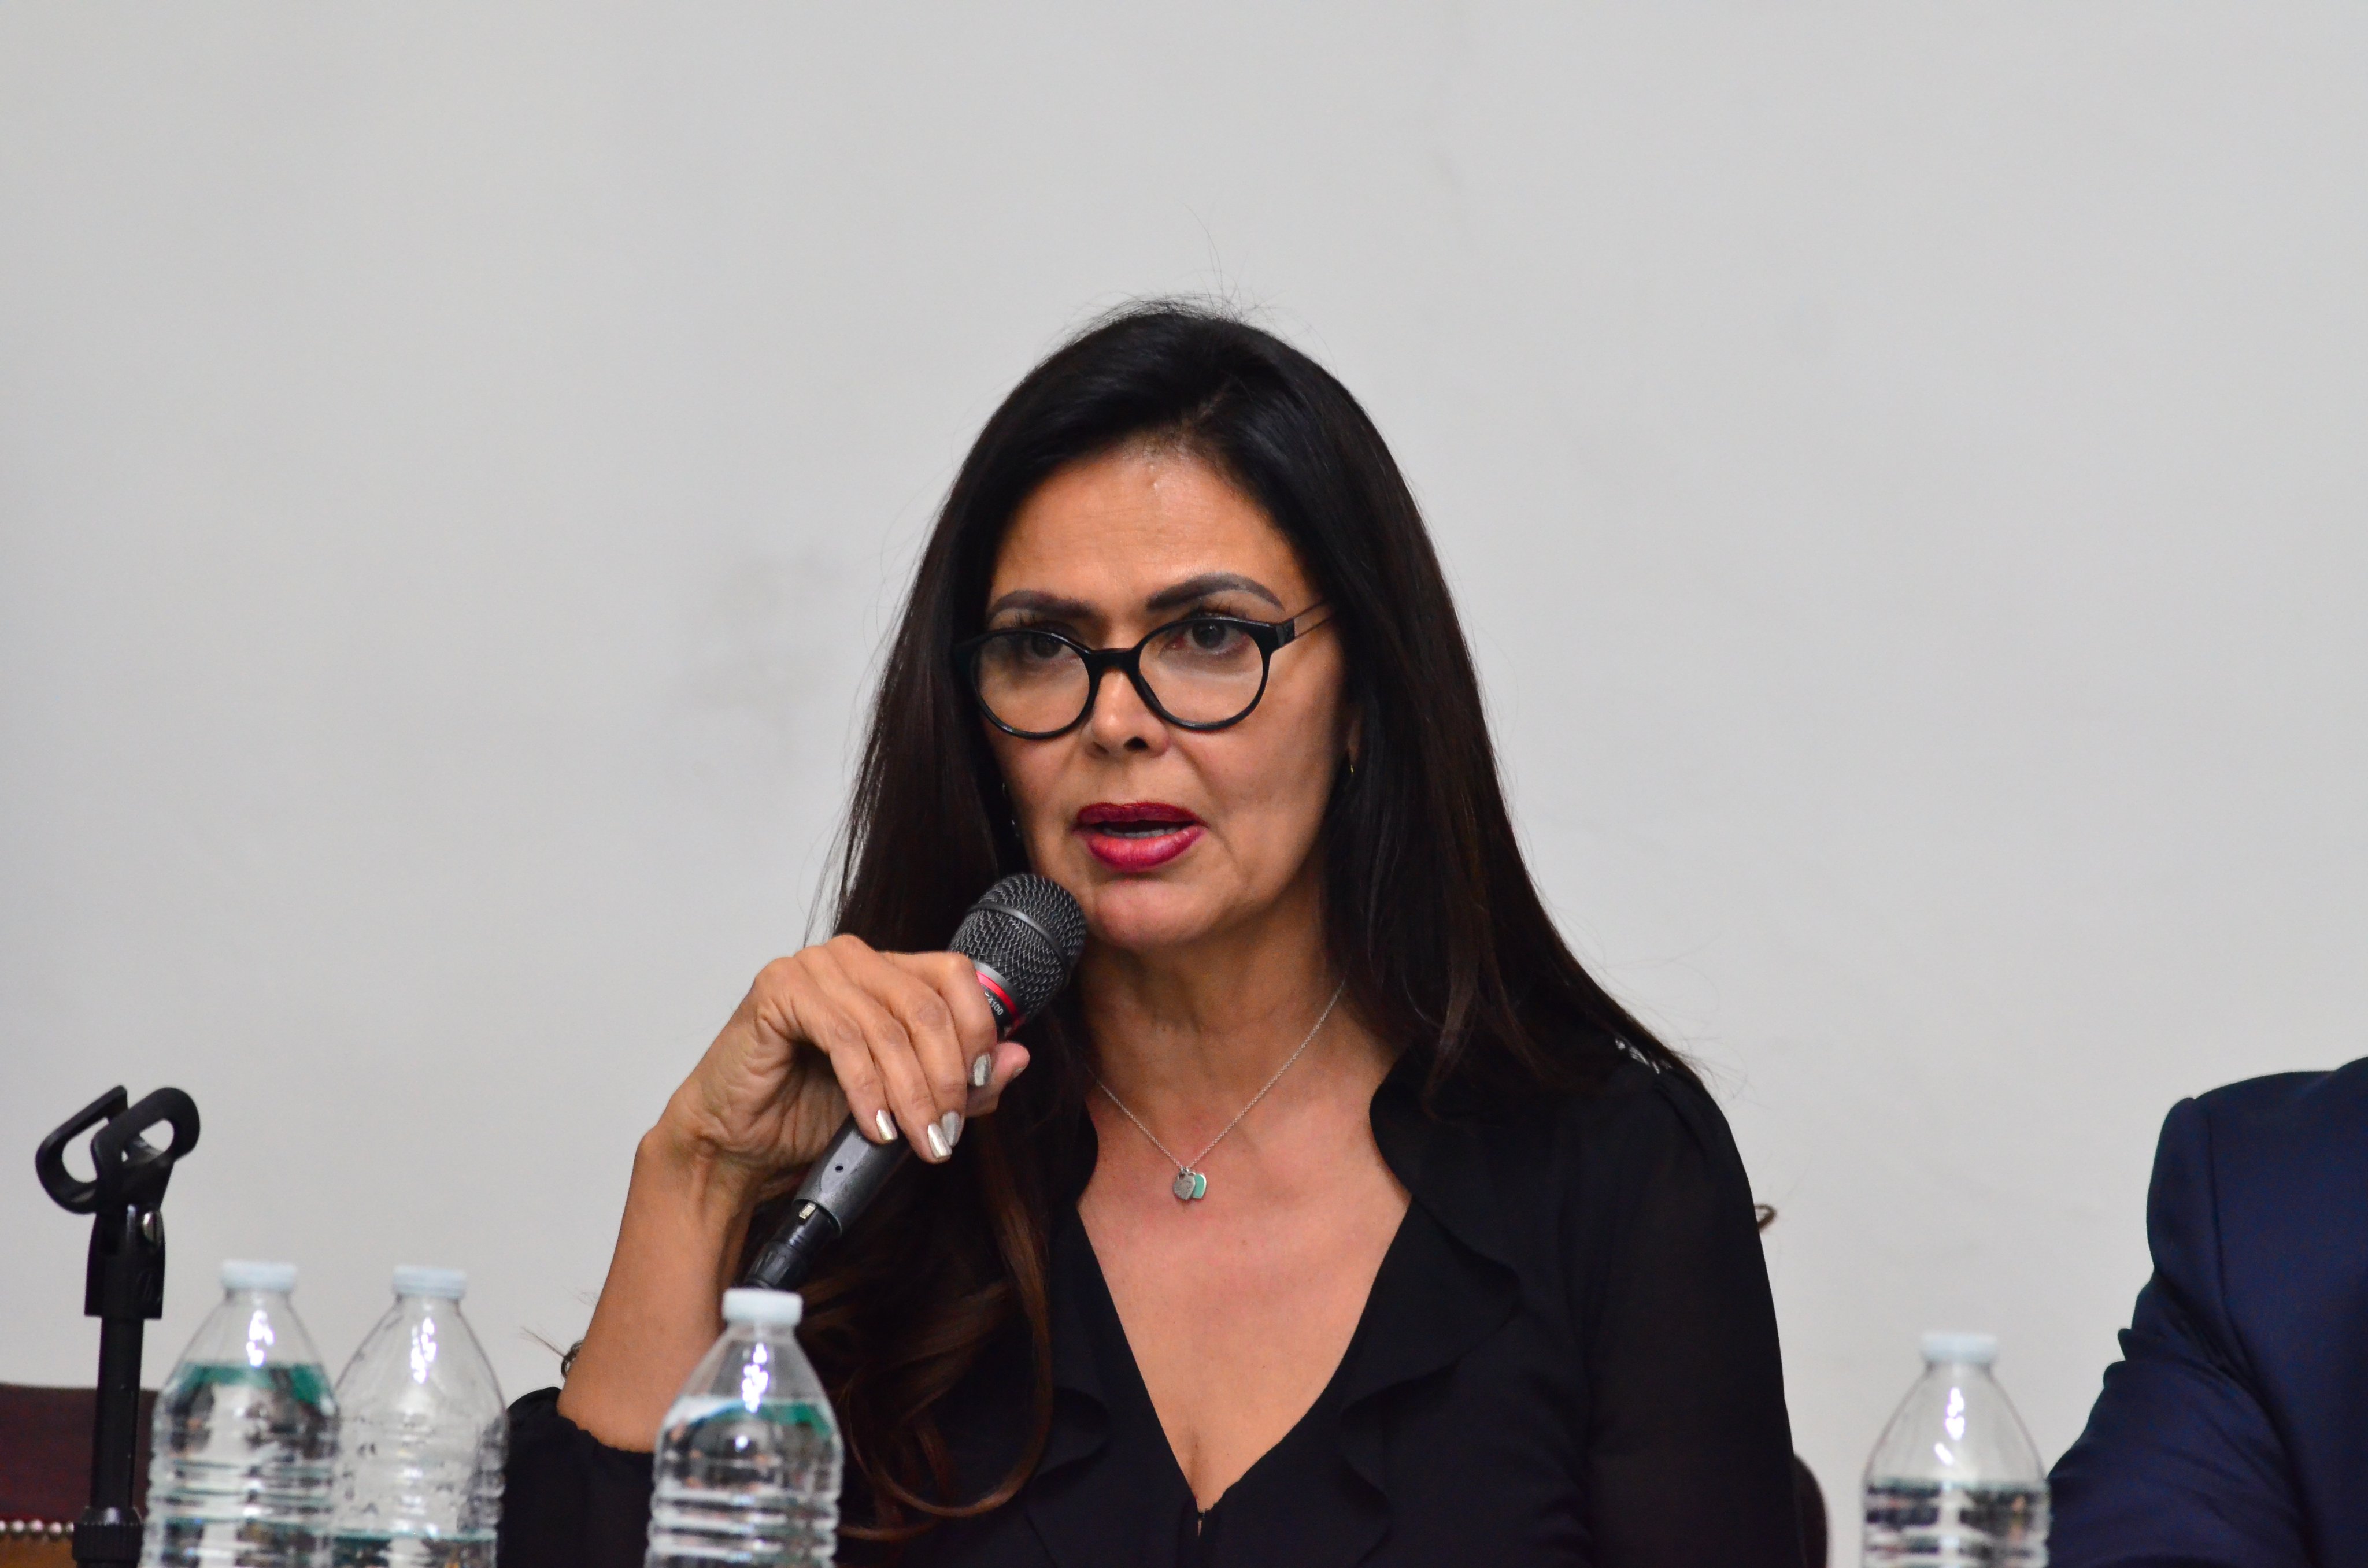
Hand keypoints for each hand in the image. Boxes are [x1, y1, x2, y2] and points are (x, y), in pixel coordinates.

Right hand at [655, 935, 1029, 1202]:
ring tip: (919, 1140)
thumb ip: (961, 1079)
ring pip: (892, 1026)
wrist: (737, 1143)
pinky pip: (845, 1039)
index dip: (978, 1034)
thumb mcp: (904, 1100)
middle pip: (930, 1004)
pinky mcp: (780, 990)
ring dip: (913, 1092)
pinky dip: (869, 1089)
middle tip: (945, 1131)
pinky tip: (877, 1127)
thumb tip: (1019, 1057)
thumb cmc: (809, 1115)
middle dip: (947, 1077)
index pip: (958, 977)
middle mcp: (854, 959)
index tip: (979, 1091)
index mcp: (887, 972)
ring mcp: (814, 967)